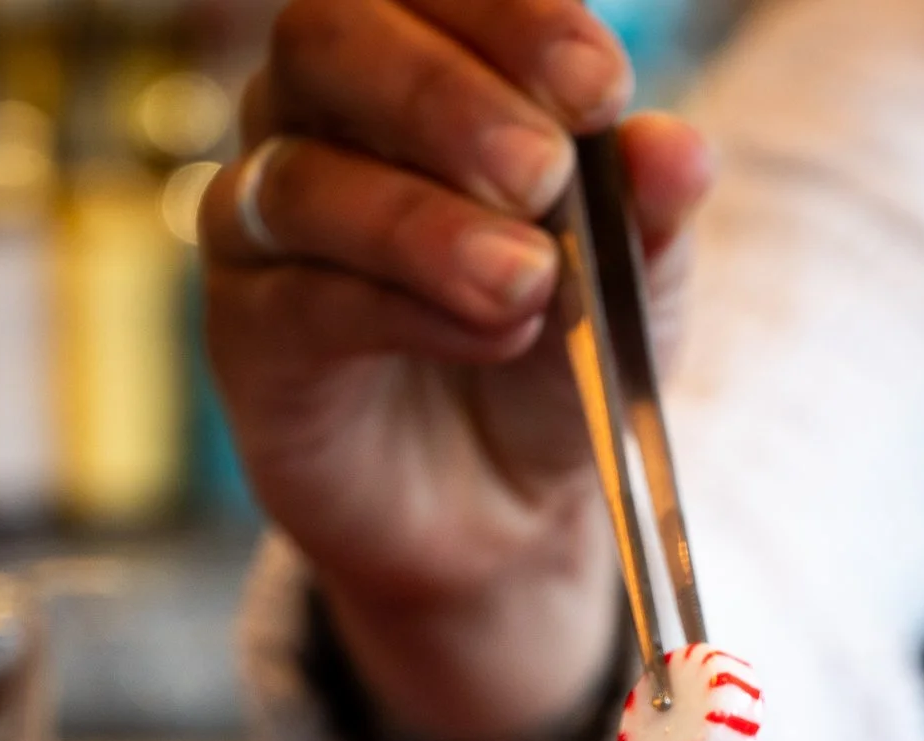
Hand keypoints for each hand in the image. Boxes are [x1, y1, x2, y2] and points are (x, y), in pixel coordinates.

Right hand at [201, 0, 712, 740]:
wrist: (508, 508)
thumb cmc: (557, 355)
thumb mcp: (632, 282)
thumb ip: (647, 212)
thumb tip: (674, 149)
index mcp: (417, 62)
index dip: (508, 15)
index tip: (597, 86)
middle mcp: (320, 117)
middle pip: (329, 38)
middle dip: (445, 95)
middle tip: (543, 171)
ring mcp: (268, 222)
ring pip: (305, 176)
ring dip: (426, 224)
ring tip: (526, 282)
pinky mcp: (249, 334)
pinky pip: (301, 297)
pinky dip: (402, 310)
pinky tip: (488, 333)